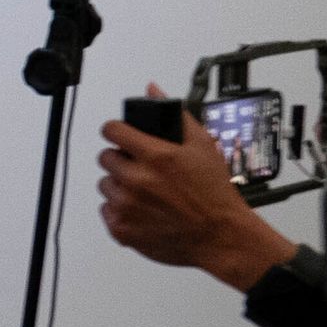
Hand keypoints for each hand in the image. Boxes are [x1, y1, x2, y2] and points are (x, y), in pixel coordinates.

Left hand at [98, 87, 296, 288]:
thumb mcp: (203, 145)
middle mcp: (136, 180)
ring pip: (106, 185)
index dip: (116, 130)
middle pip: (106, 158)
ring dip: (120, 185)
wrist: (220, 235)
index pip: (112, 130)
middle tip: (141, 167)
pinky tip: (142, 208)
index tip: (121, 135)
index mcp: (155, 156)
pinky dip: (120, 209)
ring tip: (145, 190)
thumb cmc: (214, 193)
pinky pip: (106, 211)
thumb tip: (153, 91)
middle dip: (121, 159)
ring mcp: (127, 206)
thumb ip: (176, 115)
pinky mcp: (122, 229)